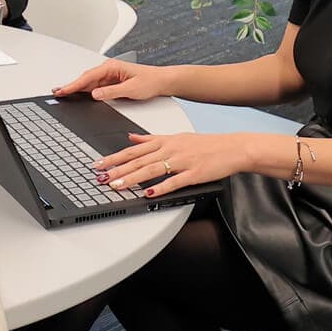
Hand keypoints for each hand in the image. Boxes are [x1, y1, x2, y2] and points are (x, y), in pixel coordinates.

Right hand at [52, 58, 170, 102]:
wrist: (162, 81)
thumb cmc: (151, 81)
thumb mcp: (131, 89)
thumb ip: (112, 92)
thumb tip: (95, 94)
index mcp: (112, 67)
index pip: (88, 77)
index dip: (73, 84)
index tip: (62, 90)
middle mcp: (109, 69)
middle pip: (85, 79)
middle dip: (71, 86)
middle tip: (57, 93)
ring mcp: (110, 76)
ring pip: (89, 83)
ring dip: (77, 88)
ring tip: (63, 94)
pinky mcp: (112, 82)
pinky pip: (95, 86)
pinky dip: (86, 91)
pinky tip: (78, 95)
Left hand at [93, 132, 246, 197]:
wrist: (233, 148)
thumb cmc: (206, 145)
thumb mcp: (176, 137)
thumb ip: (152, 138)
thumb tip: (131, 136)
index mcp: (165, 141)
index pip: (134, 149)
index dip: (114, 157)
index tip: (99, 163)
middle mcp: (171, 149)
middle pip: (139, 160)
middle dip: (118, 169)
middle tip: (101, 177)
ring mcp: (182, 161)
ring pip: (152, 169)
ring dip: (132, 178)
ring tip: (117, 186)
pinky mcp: (193, 174)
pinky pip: (173, 182)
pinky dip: (159, 187)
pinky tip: (147, 193)